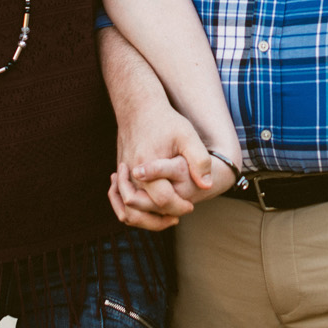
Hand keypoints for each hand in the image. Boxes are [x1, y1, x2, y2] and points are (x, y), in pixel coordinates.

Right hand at [110, 98, 216, 227]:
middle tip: (181, 213)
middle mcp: (131, 174)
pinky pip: (122, 200)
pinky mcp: (121, 173)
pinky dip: (135, 209)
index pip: (162, 201)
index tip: (191, 207)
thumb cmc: (165, 121)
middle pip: (141, 211)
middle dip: (162, 219)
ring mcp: (123, 175)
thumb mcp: (187, 135)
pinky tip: (153, 205)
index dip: (179, 207)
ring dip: (146, 219)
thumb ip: (199, 160)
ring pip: (127, 210)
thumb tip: (207, 185)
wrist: (138, 107)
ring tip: (167, 215)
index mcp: (147, 167)